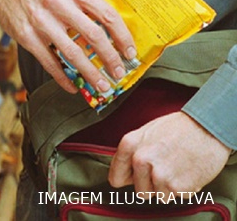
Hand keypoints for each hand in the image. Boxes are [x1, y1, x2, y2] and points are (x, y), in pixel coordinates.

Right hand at [0, 0, 135, 92]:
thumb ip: (85, 3)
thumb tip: (111, 31)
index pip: (107, 15)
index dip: (122, 37)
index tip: (130, 52)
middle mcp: (58, 4)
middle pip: (93, 36)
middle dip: (110, 59)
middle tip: (119, 73)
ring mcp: (41, 22)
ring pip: (73, 53)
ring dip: (90, 73)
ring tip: (100, 85)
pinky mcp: (27, 37)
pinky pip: (49, 62)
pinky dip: (62, 78)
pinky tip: (72, 85)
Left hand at [109, 111, 230, 197]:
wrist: (208, 127)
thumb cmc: (179, 127)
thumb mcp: (147, 131)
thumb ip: (132, 152)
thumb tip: (123, 171)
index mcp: (129, 144)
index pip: (115, 177)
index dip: (127, 179)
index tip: (133, 178)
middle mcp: (140, 160)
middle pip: (140, 191)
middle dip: (152, 184)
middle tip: (165, 169)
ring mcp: (158, 174)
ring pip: (158, 195)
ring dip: (168, 187)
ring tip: (177, 168)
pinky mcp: (177, 186)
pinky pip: (175, 197)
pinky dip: (183, 189)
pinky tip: (186, 172)